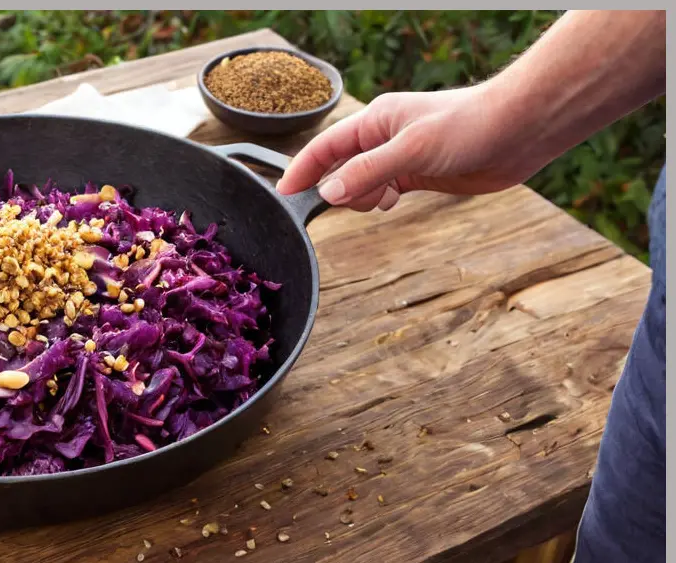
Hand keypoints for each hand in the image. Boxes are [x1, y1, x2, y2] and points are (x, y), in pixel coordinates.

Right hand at [277, 85, 553, 211]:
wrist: (519, 131)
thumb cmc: (469, 126)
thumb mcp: (413, 150)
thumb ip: (369, 171)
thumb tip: (331, 193)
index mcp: (374, 121)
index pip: (324, 148)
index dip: (301, 170)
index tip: (282, 195)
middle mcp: (381, 138)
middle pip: (339, 170)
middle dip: (342, 190)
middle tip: (370, 197)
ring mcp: (398, 157)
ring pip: (360, 184)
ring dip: (364, 199)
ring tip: (387, 198)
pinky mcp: (416, 175)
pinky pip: (381, 192)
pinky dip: (380, 201)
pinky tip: (393, 202)